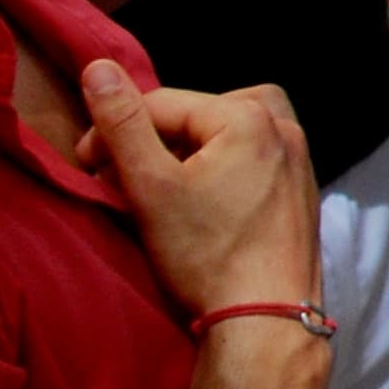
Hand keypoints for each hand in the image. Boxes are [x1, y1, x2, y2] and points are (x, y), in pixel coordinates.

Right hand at [73, 58, 321, 313]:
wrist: (267, 320)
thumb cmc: (207, 256)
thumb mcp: (151, 187)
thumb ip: (122, 124)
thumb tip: (98, 68)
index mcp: (249, 117)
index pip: (162, 105)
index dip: (114, 130)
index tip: (86, 166)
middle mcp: (284, 129)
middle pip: (200, 113)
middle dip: (156, 138)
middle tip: (125, 175)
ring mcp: (300, 161)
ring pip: (231, 131)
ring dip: (194, 146)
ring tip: (165, 180)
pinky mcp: (302, 192)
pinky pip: (256, 157)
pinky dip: (225, 164)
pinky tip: (203, 199)